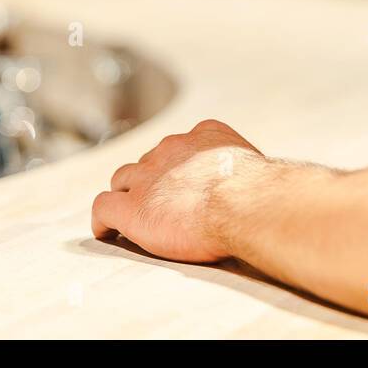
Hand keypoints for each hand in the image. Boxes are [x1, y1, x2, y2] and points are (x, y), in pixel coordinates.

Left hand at [91, 120, 263, 263]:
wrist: (247, 205)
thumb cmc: (263, 197)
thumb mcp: (259, 171)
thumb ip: (246, 175)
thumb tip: (262, 195)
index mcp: (205, 136)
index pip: (182, 147)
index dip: (179, 168)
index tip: (186, 185)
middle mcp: (173, 148)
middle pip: (149, 161)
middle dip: (151, 179)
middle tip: (159, 202)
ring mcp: (149, 176)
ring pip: (123, 179)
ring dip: (127, 194)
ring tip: (129, 215)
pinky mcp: (132, 208)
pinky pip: (103, 207)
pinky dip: (103, 220)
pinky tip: (107, 232)